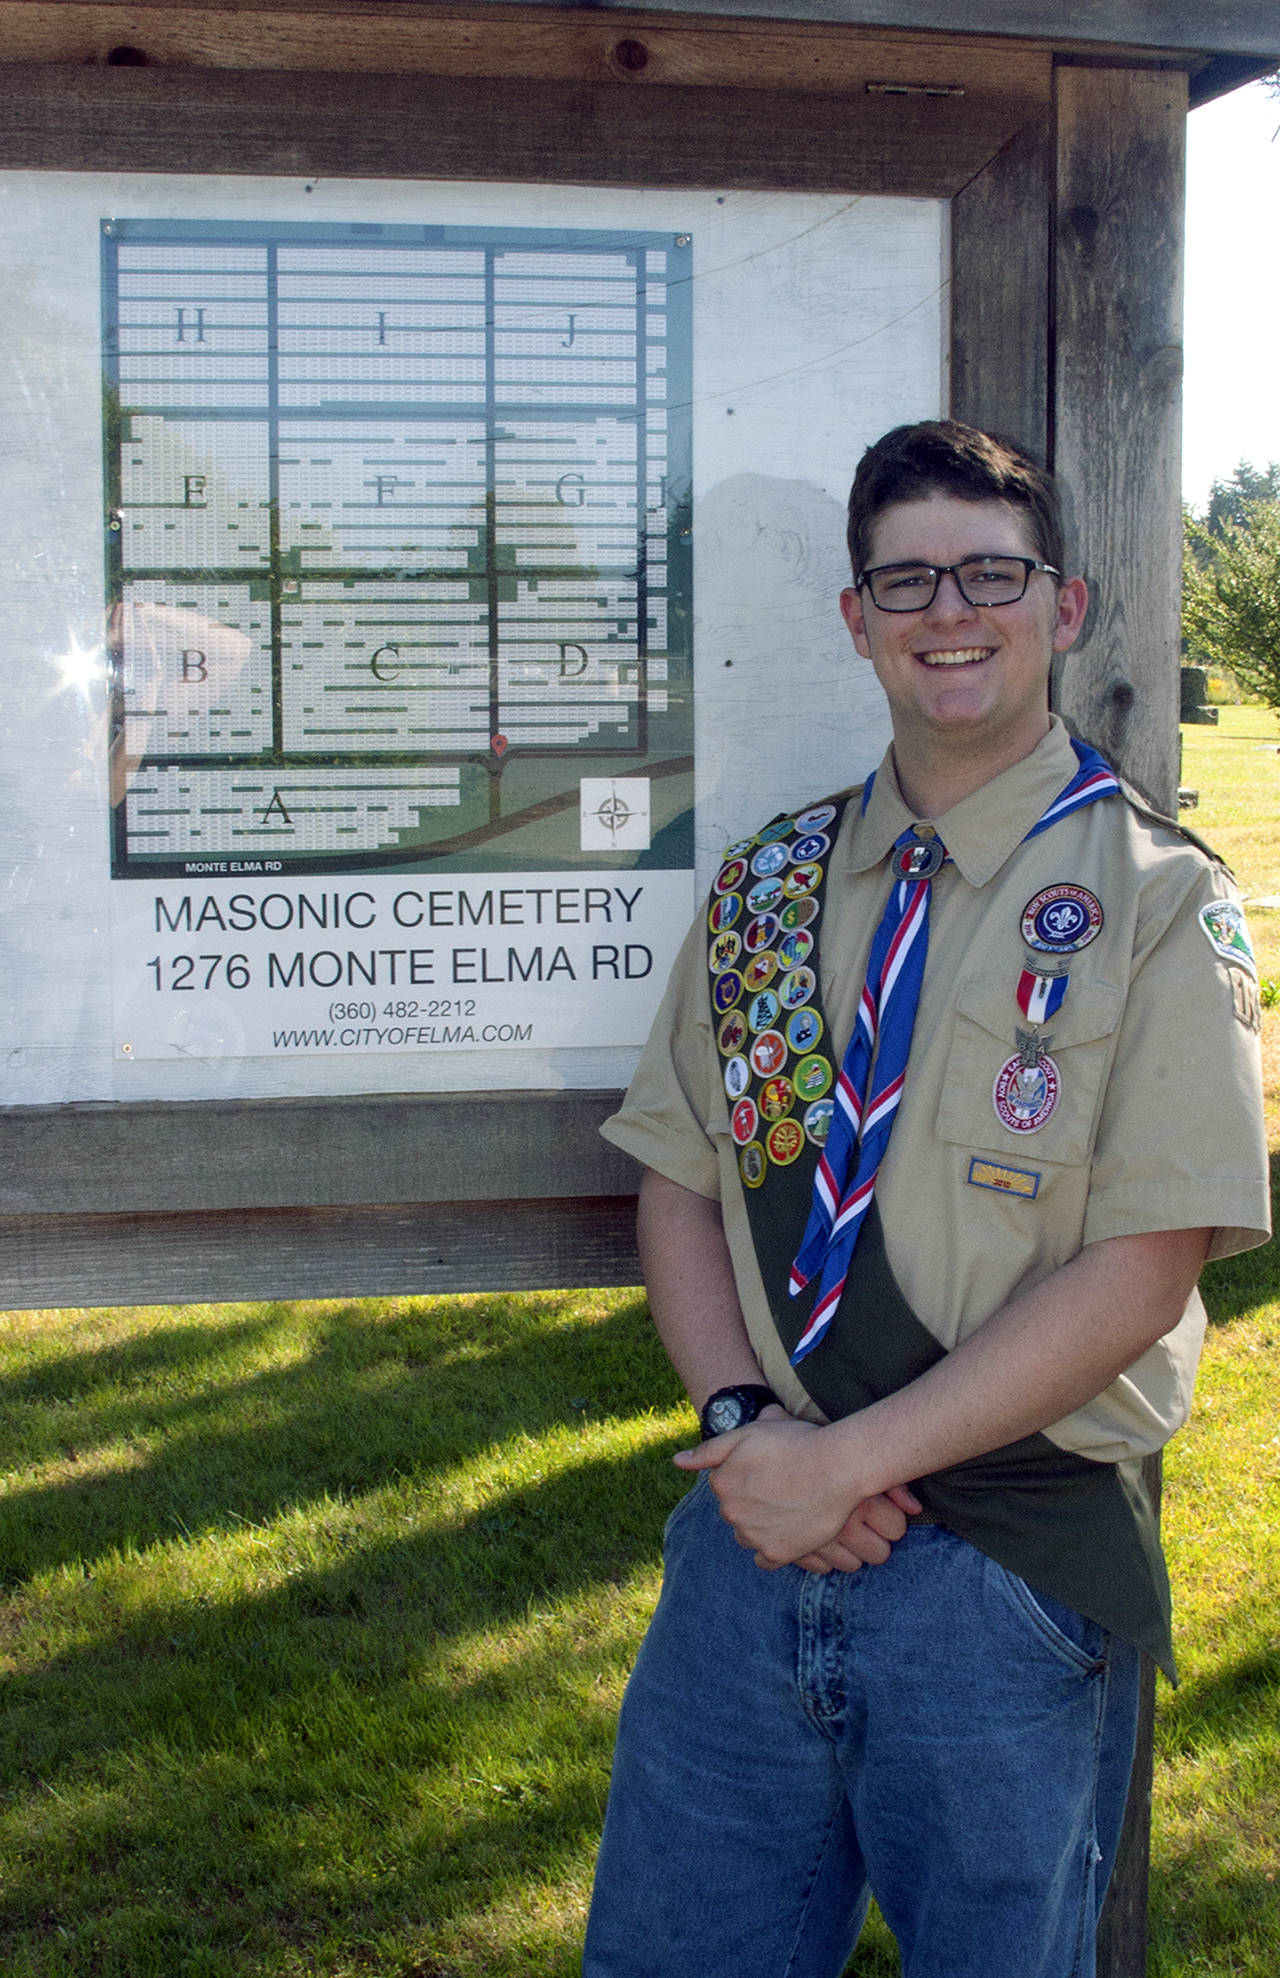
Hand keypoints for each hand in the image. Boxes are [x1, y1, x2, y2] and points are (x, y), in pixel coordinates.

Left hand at [675, 1417, 916, 1569]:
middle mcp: (731, 1513)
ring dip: (761, 1526)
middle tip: (782, 1487)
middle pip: (736, 1512)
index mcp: (721, 1483)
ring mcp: (753, 1536)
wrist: (837, 1466)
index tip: (769, 1470)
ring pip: (748, 1535)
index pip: (725, 1486)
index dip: (748, 1477)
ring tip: (789, 1507)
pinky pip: (764, 1559)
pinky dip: (773, 1548)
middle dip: (752, 1502)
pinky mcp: (777, 1554)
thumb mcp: (747, 1434)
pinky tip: (789, 1531)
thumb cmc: (794, 1444)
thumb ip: (709, 1450)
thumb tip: (677, 1462)